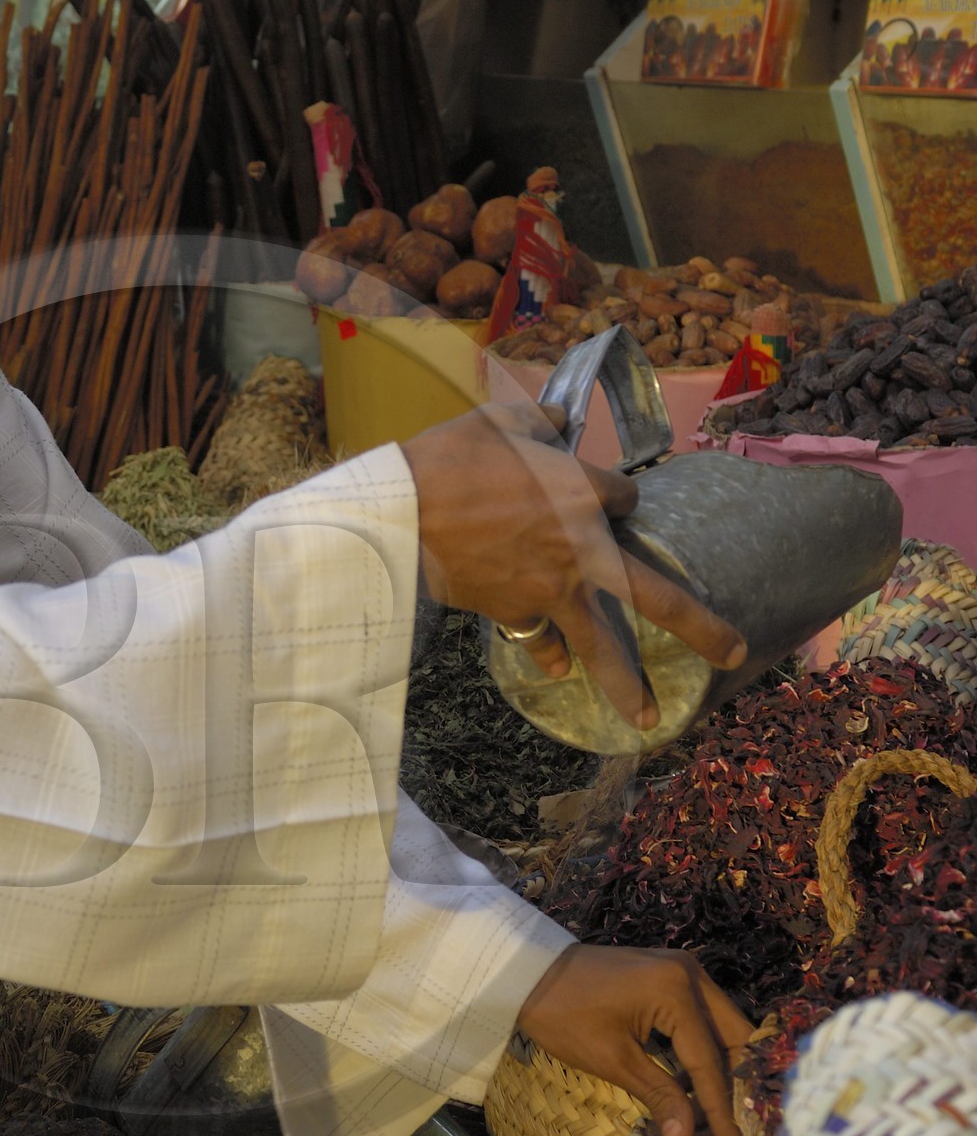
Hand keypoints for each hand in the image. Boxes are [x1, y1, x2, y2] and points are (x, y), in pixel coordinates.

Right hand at [399, 399, 744, 730]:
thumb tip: (558, 417)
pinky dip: (547, 655)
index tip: (605, 496)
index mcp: (583, 493)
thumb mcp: (500, 420)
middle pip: (655, 597)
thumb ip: (540, 421)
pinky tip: (559, 670)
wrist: (403, 513)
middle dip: (699, 627)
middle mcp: (581, 551)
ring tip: (648, 718)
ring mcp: (549, 591)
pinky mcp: (512, 613)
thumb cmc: (451, 458)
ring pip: (599, 646)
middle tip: (733, 650)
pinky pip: (538, 640)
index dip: (616, 498)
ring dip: (625, 684)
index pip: (626, 500)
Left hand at [514, 944, 752, 1135]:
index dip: (723, 1106)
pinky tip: (692, 1084)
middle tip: (740, 1126)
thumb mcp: (612, 1060)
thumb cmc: (563, 1015)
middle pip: (734, 1035)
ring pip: (722, 1025)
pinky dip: (703, 1049)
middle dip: (737, 1082)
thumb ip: (658, 1095)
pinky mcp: (671, 974)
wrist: (528, 971)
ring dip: (722, 1066)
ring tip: (717, 1112)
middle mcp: (689, 973)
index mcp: (676, 990)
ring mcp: (683, 969)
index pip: (709, 1059)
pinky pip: (702, 1016)